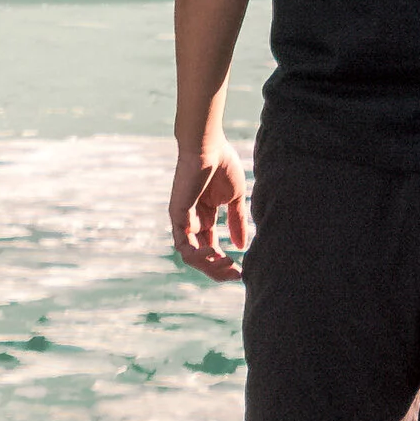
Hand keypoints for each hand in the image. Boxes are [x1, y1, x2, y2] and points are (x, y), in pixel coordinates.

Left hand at [171, 137, 249, 279]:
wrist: (208, 146)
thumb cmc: (222, 164)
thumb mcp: (235, 198)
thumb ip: (237, 221)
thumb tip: (241, 246)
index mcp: (205, 216)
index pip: (211, 247)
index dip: (224, 262)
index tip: (241, 271)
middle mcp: (192, 222)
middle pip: (202, 256)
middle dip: (219, 269)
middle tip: (236, 274)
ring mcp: (183, 220)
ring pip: (192, 256)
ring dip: (210, 266)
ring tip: (228, 266)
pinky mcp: (177, 216)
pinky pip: (183, 245)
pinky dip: (197, 255)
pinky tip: (214, 252)